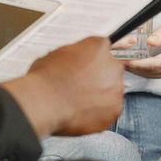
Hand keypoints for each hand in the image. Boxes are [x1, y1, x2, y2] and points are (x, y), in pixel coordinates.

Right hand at [0, 37, 123, 136]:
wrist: (44, 103)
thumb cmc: (45, 79)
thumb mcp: (56, 54)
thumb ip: (74, 56)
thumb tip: (73, 62)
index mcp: (98, 46)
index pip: (102, 50)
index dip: (91, 61)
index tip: (84, 68)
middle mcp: (112, 65)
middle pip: (110, 70)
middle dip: (98, 78)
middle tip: (80, 87)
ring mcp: (116, 88)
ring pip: (111, 92)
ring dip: (99, 96)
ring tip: (78, 102)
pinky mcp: (115, 109)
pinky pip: (109, 111)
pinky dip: (99, 113)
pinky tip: (82, 112)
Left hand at [123, 16, 160, 77]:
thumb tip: (149, 42)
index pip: (156, 64)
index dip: (139, 64)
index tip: (126, 61)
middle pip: (152, 71)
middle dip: (134, 68)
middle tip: (118, 62)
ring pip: (152, 75)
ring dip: (136, 71)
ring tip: (121, 64)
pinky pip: (155, 74)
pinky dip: (143, 70)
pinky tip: (132, 65)